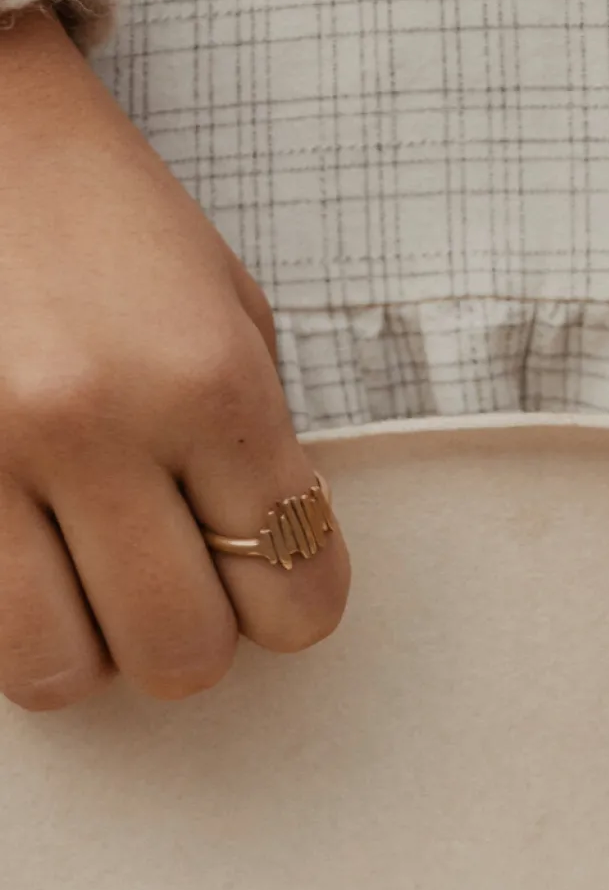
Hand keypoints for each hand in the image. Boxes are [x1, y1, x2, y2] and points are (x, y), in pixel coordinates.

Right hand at [0, 10, 349, 710]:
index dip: (299, 607)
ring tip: (96, 583)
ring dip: (98, 648)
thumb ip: (259, 440)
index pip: (296, 583)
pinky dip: (21, 619)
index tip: (281, 589)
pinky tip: (34, 559)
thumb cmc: (112, 217)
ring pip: (65, 671)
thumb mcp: (228, 306)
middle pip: (183, 651)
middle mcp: (100, 425)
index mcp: (211, 380)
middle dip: (198, 641)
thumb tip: (271, 555)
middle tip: (183, 586)